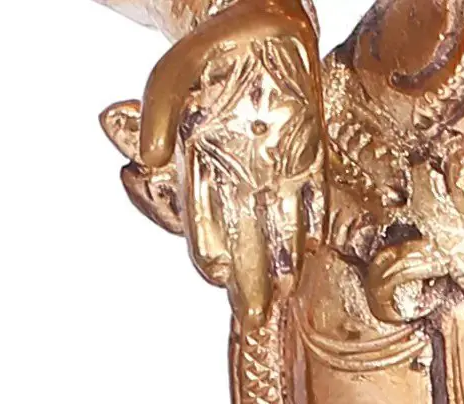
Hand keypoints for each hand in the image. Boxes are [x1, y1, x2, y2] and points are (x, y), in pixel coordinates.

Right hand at [136, 0, 324, 320]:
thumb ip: (159, 106)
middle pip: (239, 236)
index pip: (198, 216)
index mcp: (201, 159)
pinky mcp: (309, 156)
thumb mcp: (179, 68)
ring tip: (281, 292)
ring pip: (276, 226)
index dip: (205, 245)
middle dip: (245, 276)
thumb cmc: (215, 43)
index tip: (214, 273)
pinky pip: (314, 196)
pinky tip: (313, 246)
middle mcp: (238, 173)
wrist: (262, 14)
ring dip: (279, 260)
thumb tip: (149, 159)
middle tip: (252, 313)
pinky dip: (313, 220)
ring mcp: (276, 168)